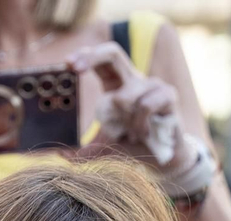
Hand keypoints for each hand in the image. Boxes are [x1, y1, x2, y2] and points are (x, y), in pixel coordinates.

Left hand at [67, 43, 180, 168]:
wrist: (164, 159)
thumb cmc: (134, 145)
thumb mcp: (105, 146)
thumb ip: (86, 148)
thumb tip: (62, 155)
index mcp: (117, 85)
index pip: (101, 61)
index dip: (85, 56)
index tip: (67, 64)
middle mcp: (134, 79)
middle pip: (113, 52)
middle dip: (92, 56)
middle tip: (75, 68)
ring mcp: (152, 84)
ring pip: (126, 93)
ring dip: (123, 119)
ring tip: (130, 134)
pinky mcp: (168, 94)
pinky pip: (145, 105)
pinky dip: (139, 124)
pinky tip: (143, 134)